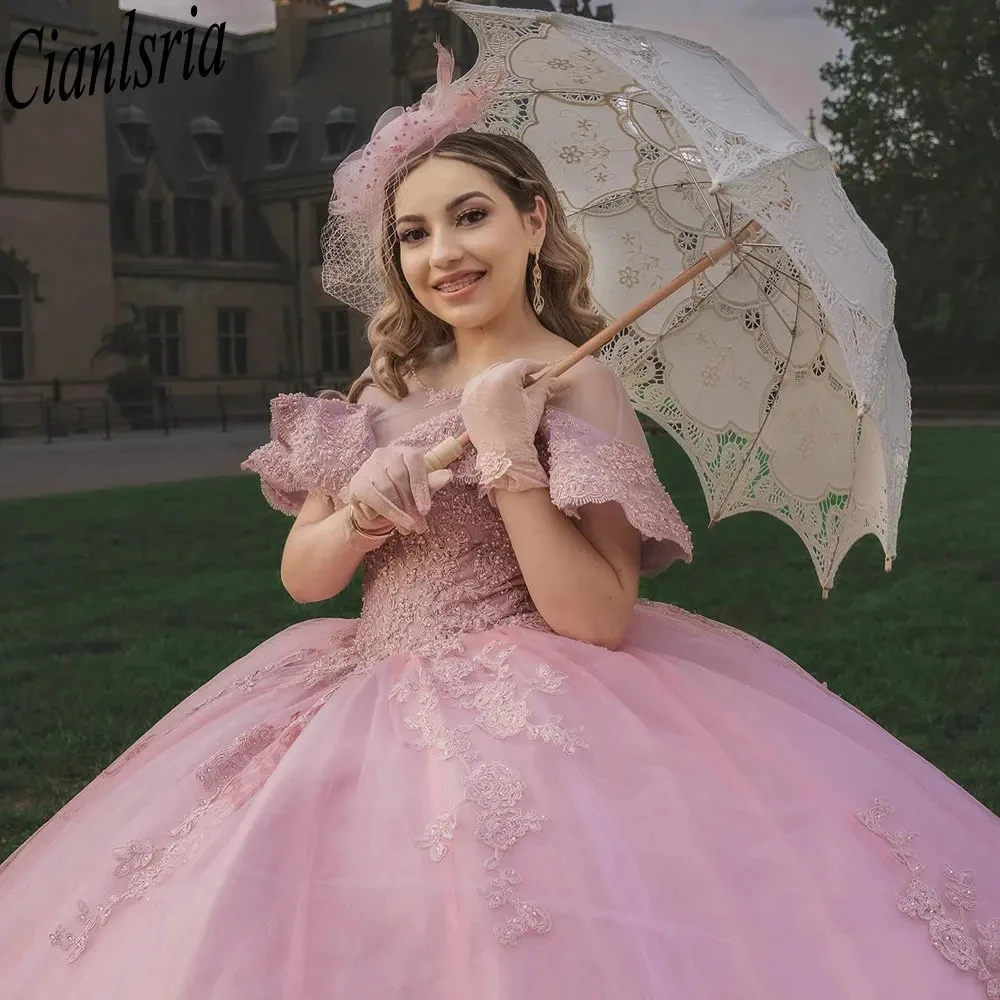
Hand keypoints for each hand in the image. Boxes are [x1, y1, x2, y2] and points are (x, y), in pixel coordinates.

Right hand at [339, 444, 452, 535]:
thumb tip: (448, 475)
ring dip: (399, 512)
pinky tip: (395, 524)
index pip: (414, 462)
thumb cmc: (404, 491)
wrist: (377, 503)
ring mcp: (368, 467)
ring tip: (409, 529)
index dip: (421, 487)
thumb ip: (431, 482)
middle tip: (419, 527)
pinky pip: (373, 498)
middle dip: (411, 505)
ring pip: (386, 489)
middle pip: (400, 477)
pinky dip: (387, 512)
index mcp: (404, 451)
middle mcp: (384, 454)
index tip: (426, 511)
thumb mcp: (419, 488)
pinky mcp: (357, 483)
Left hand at [459, 358, 568, 500]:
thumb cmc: (521, 428)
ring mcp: (472, 390)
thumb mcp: (535, 404)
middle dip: (518, 373)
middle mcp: (484, 379)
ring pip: (489, 375)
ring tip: (513, 392)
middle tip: (530, 383)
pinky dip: (487, 388)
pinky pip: (477, 387)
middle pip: (504, 367)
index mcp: (504, 377)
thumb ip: (548, 387)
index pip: (521, 364)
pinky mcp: (465, 401)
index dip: (534, 366)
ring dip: (502, 378)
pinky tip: (496, 398)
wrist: (503, 454)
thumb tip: (566, 381)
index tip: (543, 369)